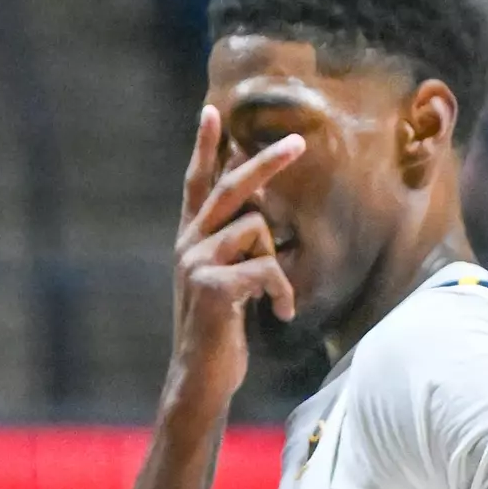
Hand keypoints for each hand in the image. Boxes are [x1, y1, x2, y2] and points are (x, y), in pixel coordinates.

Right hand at [167, 106, 302, 412]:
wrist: (200, 377)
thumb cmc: (219, 330)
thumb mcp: (226, 281)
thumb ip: (235, 247)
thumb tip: (261, 211)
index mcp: (191, 239)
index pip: (197, 184)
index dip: (205, 148)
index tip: (212, 111)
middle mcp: (189, 244)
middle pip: (232, 188)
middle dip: (267, 163)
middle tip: (298, 143)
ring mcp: (196, 262)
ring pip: (258, 231)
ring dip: (279, 268)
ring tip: (275, 301)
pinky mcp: (211, 285)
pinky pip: (266, 268)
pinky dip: (281, 292)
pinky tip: (279, 315)